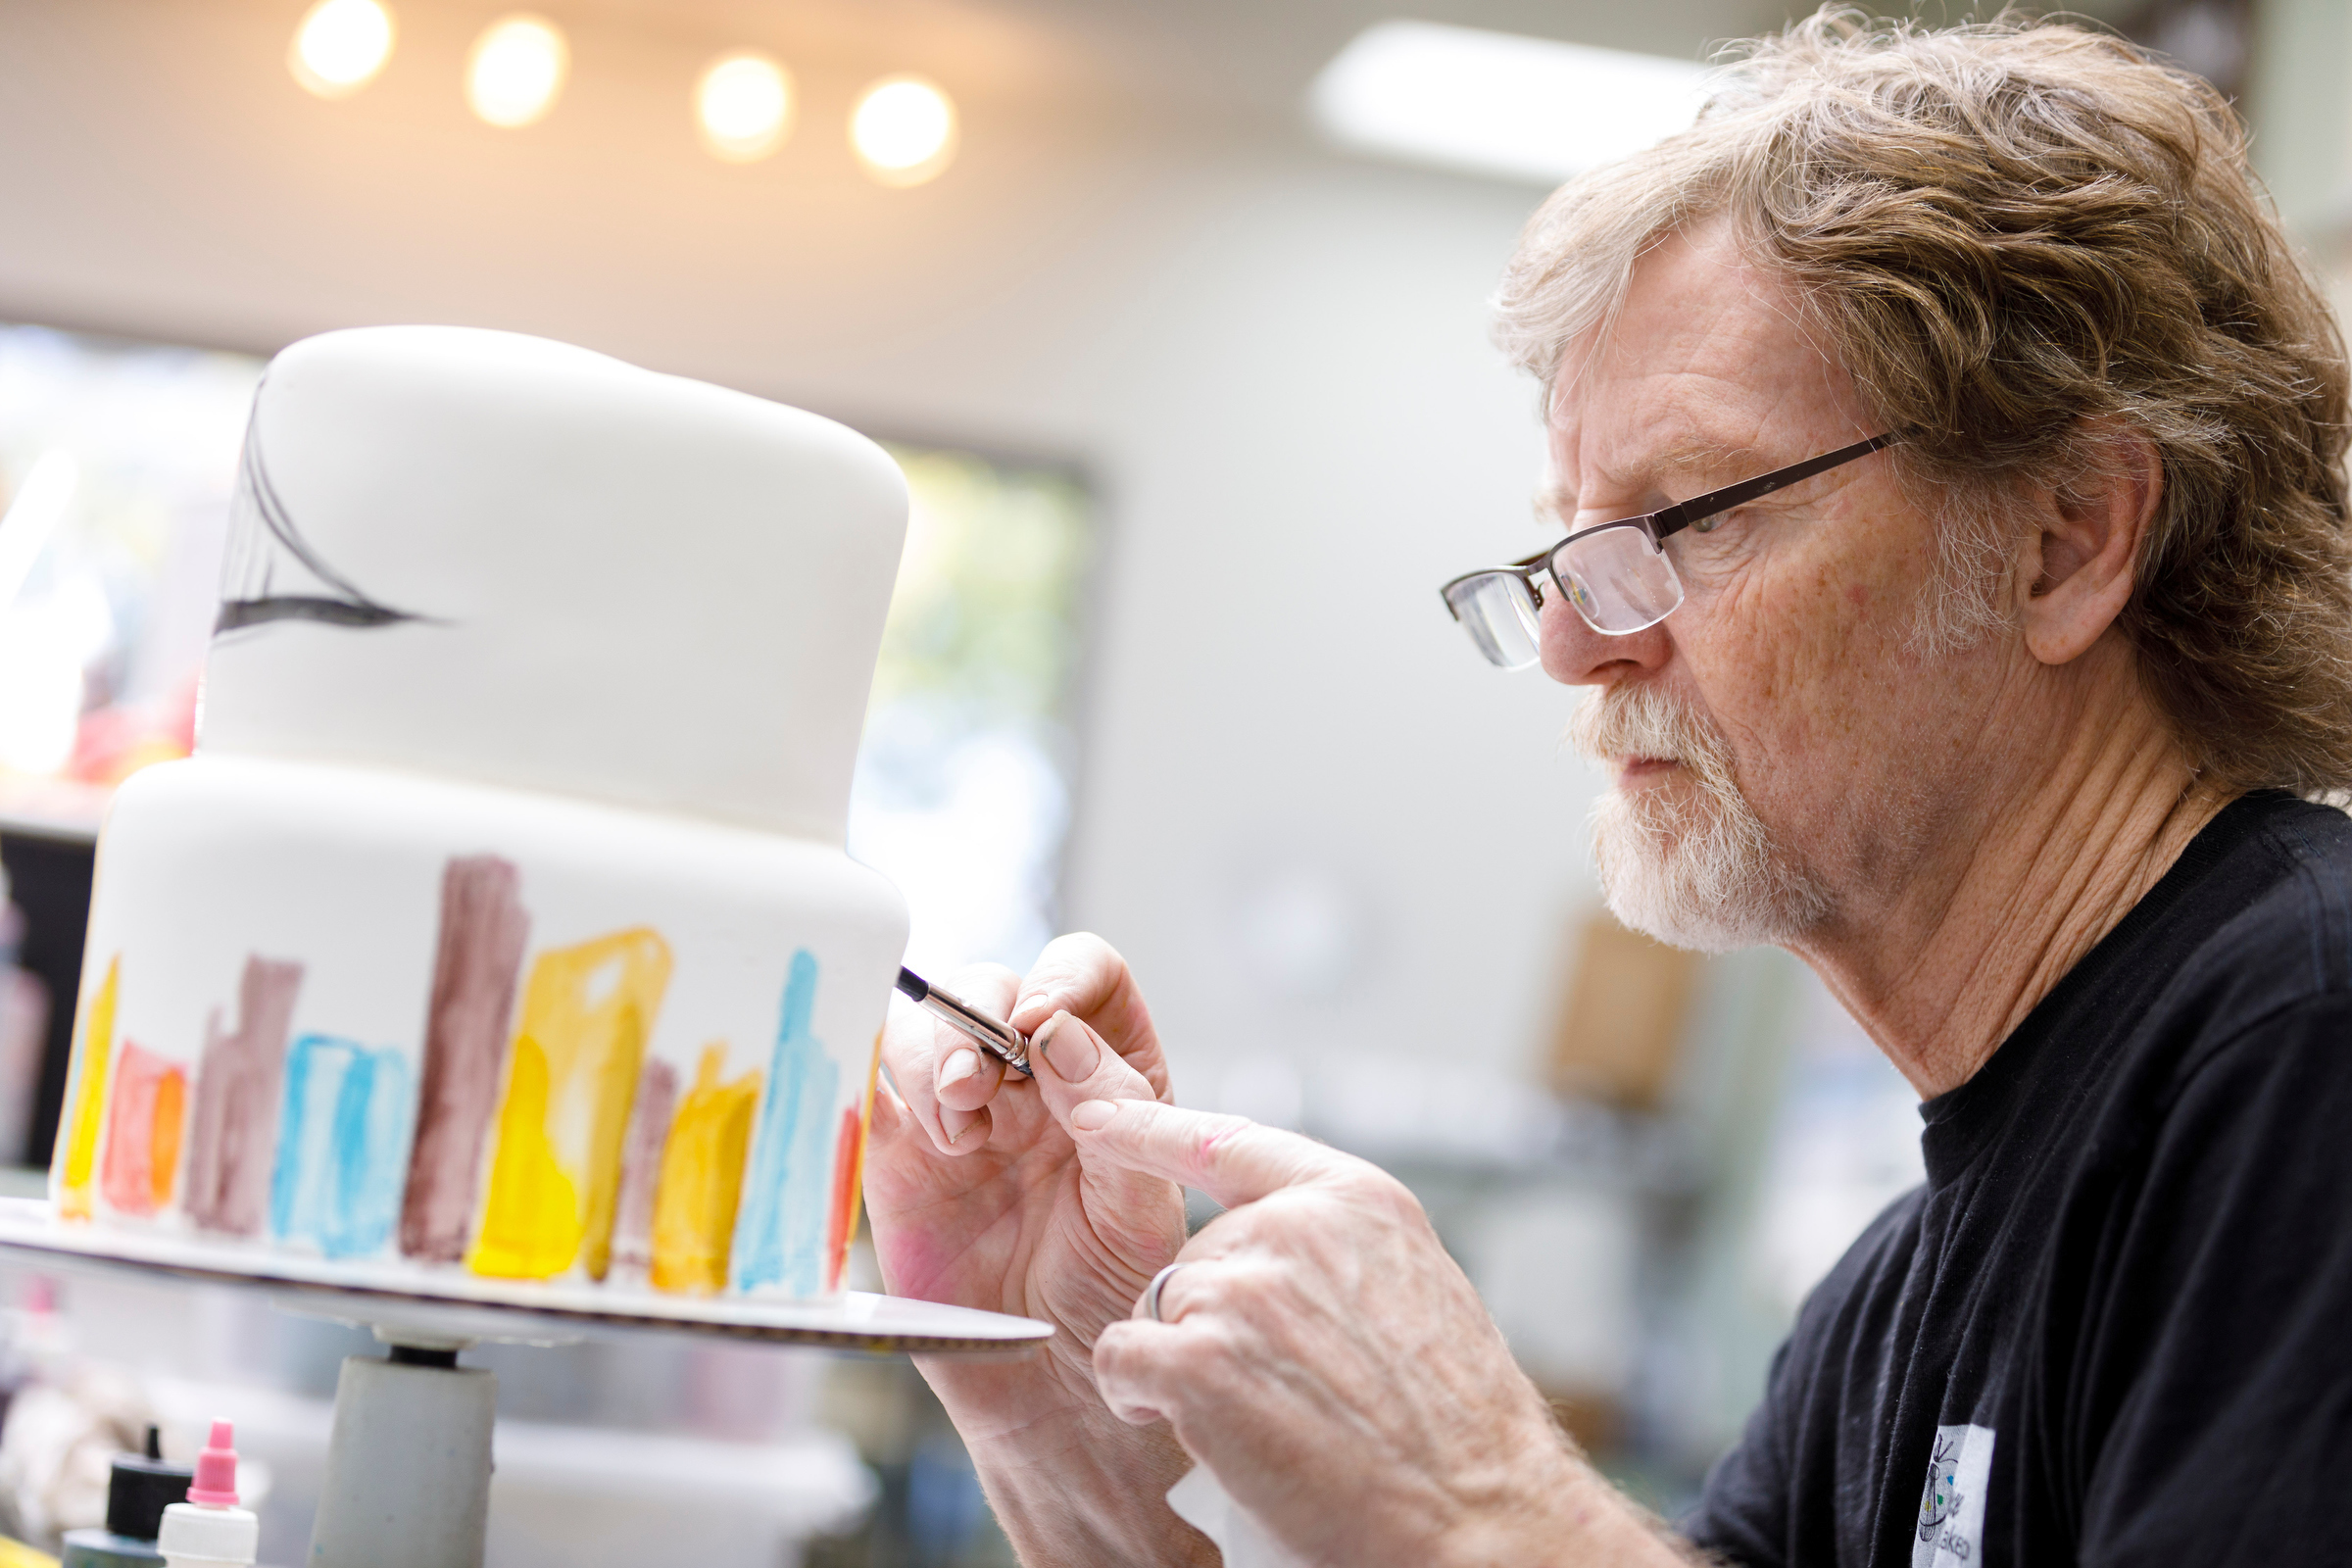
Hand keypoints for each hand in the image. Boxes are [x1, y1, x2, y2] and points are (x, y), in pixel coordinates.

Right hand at [862, 936, 1211, 1563]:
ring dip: (932, 1055)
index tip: (1043, 1025)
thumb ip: (1115, 1110)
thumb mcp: (1139, 1205)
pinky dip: (876, 1085)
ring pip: (922, 1025)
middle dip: (979, 1015)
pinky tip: (922, 1135)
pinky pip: (866, 1087)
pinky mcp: (897, 1153)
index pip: (1084, 973)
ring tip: (959, 1127)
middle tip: (983, 1084)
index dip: (1061, 978)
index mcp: (1106, 1068)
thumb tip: (1058, 1033)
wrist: (1055, 1392)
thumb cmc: (1114, 1298)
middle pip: (990, 987)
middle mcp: (1030, 1077)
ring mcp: (959, 1112)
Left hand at [1067, 1096, 1686, 1567]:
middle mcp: (1293, 1227)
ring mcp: (1242, 1290)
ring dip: (1183, 1367)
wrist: (1480, 1514)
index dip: (1151, 1127)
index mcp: (1354, 1200)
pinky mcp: (1197, 1362)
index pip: (1230, 1141)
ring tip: (1260, 1421)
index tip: (1096, 1113)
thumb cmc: (1458, 1429)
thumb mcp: (1415, 1291)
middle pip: (1194, 1258)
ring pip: (1160, 1311)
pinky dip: (1142, 1400)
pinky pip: (1123, 1360)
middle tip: (1278, 1391)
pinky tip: (1205, 1434)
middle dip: (1212, 1323)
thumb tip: (1273, 1254)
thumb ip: (1337, 1252)